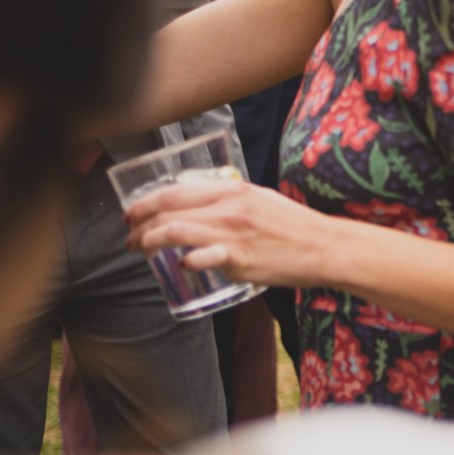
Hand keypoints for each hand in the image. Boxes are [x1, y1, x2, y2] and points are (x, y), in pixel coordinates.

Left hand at [124, 176, 338, 288]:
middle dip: (139, 225)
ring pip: (174, 232)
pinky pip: (200, 258)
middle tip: (130, 237)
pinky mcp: (238, 258)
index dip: (144, 203)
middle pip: (167, 212)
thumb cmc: (293, 225)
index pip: (174, 191)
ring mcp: (232, 233)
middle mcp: (229, 207)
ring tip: (141, 250)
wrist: (323, 246)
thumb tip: (201, 209)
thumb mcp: (260, 199)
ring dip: (148, 242)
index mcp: (233, 189)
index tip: (132, 214)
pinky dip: (185, 261)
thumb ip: (231, 200)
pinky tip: (181, 265)